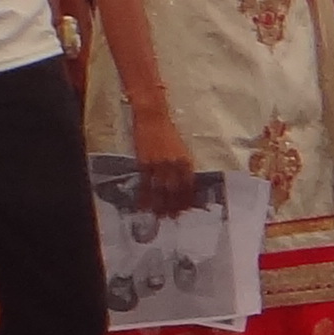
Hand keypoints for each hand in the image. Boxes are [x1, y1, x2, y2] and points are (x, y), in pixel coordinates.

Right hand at [130, 100, 197, 216]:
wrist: (153, 117)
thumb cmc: (168, 132)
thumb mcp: (181, 149)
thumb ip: (182, 165)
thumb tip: (182, 183)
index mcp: (186, 161)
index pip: (188, 186)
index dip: (187, 199)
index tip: (185, 210)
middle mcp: (174, 165)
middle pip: (175, 191)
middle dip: (174, 206)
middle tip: (172, 217)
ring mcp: (158, 164)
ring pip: (160, 190)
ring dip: (160, 204)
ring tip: (159, 215)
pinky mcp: (144, 162)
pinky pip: (145, 184)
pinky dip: (145, 196)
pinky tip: (144, 205)